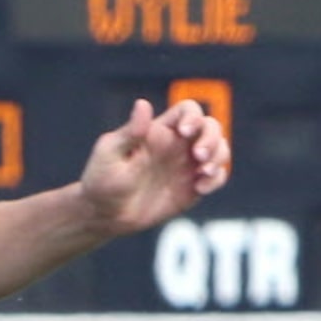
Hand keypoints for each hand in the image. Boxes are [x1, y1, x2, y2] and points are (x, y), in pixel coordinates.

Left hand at [79, 98, 229, 236]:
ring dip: (218, 156)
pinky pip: (216, 177)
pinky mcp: (191, 188)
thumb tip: (142, 104)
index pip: (188, 111)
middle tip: (198, 156)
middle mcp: (178, 145)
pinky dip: (216, 178)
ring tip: (203, 172)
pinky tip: (200, 187)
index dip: (193, 116)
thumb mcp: (109, 155)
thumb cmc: (101, 182)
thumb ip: (130, 132)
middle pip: (211, 126)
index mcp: (160, 132)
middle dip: (211, 137)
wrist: (103, 217)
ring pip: (219, 149)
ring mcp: (187, 166)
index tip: (185, 132)